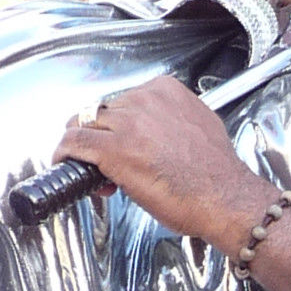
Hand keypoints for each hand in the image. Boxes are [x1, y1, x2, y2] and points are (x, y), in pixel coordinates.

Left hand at [54, 77, 272, 252]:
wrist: (226, 199)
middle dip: (101, 136)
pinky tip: (66, 164)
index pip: (125, 99)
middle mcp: (145, 100)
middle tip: (107, 162)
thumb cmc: (217, 176)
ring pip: (83, 123)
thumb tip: (157, 134)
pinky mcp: (114, 149)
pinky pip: (74, 142)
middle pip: (102, 111)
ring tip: (92, 168)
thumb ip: (172, 121)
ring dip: (82, 146)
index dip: (118, 124)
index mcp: (166, 91)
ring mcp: (128, 123)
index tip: (122, 142)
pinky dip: (64, 153)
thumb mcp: (199, 128)